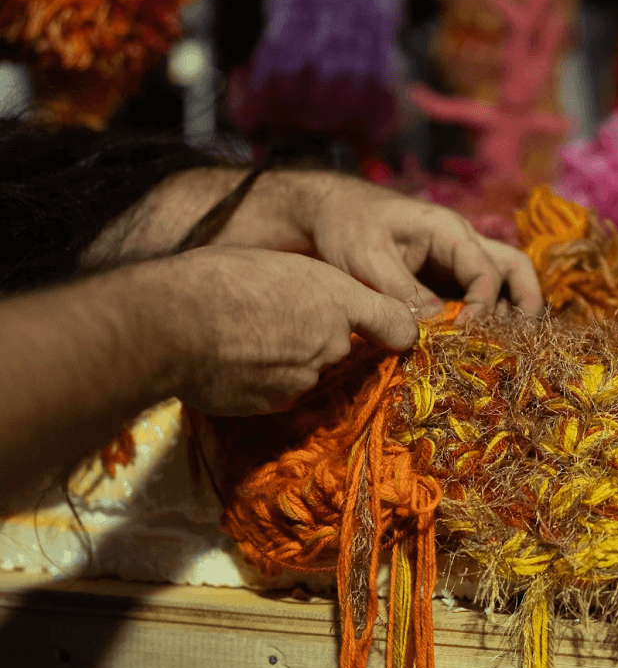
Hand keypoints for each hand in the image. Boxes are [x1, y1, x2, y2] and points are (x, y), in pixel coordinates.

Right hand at [151, 245, 418, 416]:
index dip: (392, 326)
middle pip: (343, 346)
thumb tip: (332, 306)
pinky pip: (282, 392)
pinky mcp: (278, 404)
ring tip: (248, 337)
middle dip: (321, 337)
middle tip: (278, 318)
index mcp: (337, 297)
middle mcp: (332, 342)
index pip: (395, 322)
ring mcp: (306, 378)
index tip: (389, 330)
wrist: (171, 322)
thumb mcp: (280, 263)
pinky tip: (236, 361)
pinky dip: (267, 381)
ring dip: (291, 360)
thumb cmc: (219, 278)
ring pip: (310, 370)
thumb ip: (318, 288)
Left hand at [224, 170, 544, 321]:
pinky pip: (476, 296)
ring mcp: (456, 260)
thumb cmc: (347, 227)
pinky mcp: (444, 277)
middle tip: (521, 343)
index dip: (481, 308)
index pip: (486, 272)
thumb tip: (434, 325)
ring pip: (503, 281)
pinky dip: (483, 319)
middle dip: (525, 305)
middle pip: (515, 268)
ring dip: (509, 313)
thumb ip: (402, 291)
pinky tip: (473, 346)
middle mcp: (462, 243)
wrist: (329, 212)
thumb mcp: (369, 259)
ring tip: (503, 349)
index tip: (463, 337)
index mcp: (449, 231)